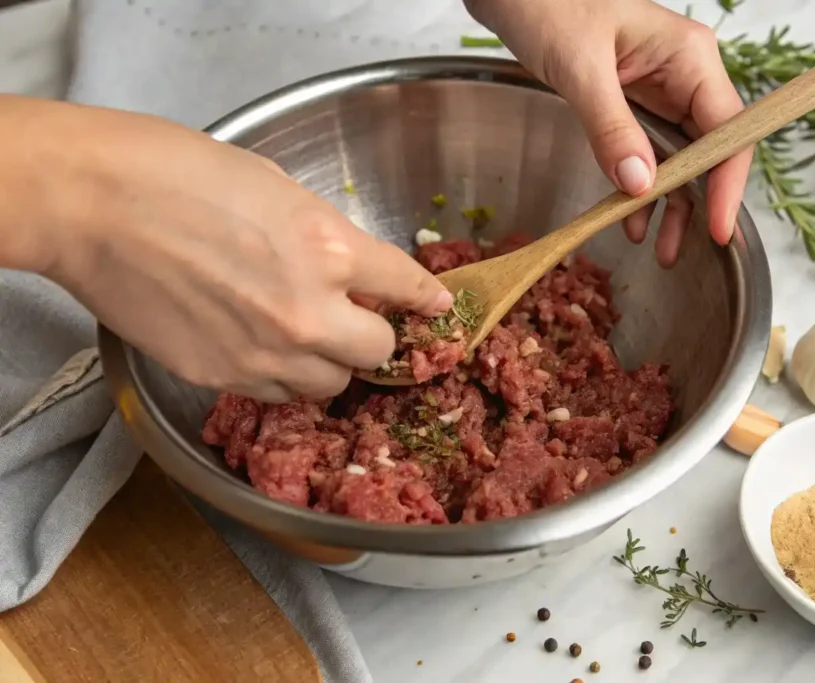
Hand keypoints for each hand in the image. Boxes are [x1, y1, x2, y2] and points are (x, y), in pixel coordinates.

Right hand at [2, 97, 451, 402]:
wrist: (93, 204)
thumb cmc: (177, 173)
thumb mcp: (278, 188)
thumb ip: (325, 235)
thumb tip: (346, 265)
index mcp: (329, 249)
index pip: (408, 288)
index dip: (427, 299)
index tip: (436, 307)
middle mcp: (308, 312)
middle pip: (378, 355)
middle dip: (376, 337)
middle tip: (359, 320)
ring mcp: (263, 353)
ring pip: (330, 386)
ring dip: (330, 363)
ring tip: (306, 337)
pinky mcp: (220, 377)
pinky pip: (277, 394)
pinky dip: (283, 377)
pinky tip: (263, 348)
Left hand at [465, 0, 750, 266]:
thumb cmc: (548, 3)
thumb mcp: (580, 69)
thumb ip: (611, 127)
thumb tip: (641, 184)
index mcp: (689, 57)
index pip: (727, 131)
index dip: (726, 185)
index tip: (718, 230)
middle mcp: (684, 75)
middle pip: (709, 151)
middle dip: (697, 204)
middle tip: (675, 252)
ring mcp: (659, 90)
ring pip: (680, 158)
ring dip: (669, 204)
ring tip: (656, 250)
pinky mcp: (632, 102)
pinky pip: (647, 152)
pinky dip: (640, 187)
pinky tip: (629, 218)